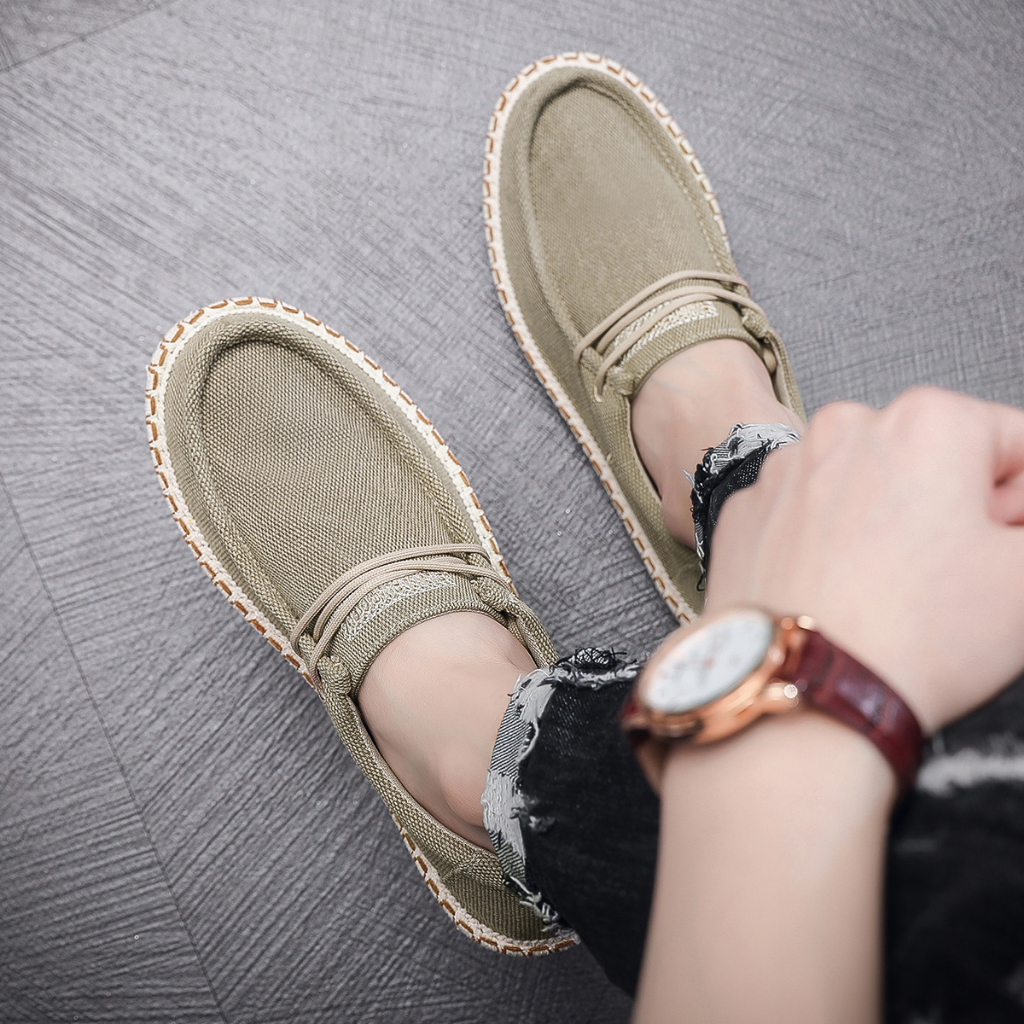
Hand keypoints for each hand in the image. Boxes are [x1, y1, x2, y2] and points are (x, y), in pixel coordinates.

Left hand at [704, 386, 1023, 734]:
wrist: (800, 691)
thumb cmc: (914, 638)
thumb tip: (1019, 522)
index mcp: (928, 421)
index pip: (1016, 442)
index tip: (1012, 544)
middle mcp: (844, 428)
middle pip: (935, 457)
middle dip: (959, 508)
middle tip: (957, 576)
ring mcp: (783, 470)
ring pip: (866, 486)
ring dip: (891, 523)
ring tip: (894, 592)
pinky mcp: (744, 513)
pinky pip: (807, 516)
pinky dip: (829, 543)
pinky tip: (841, 592)